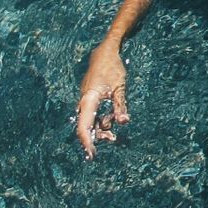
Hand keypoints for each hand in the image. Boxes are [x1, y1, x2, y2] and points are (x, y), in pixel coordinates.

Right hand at [76, 43, 129, 159]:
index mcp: (89, 100)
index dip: (87, 142)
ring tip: (114, 136)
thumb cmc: (112, 69)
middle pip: (87, 126)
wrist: (104, 54)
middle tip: (111, 141)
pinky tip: (113, 120)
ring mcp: (87, 101)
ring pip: (91, 121)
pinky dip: (102, 120)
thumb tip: (123, 122)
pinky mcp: (91, 99)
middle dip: (97, 137)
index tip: (92, 153)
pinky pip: (94, 114)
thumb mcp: (119, 88)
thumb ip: (120, 106)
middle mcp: (84, 102)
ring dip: (102, 128)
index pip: (84, 127)